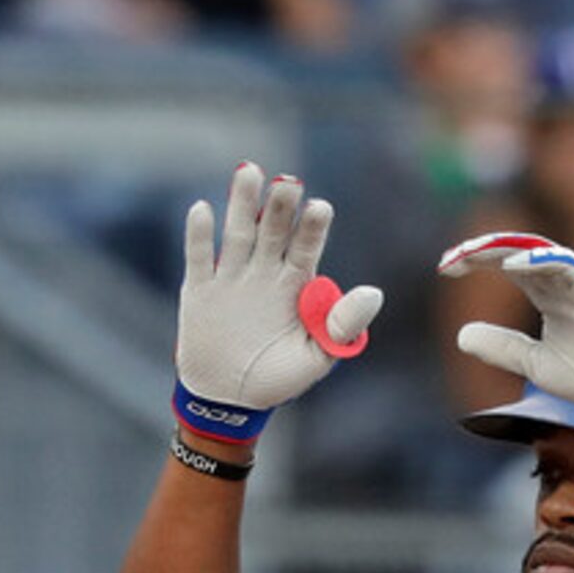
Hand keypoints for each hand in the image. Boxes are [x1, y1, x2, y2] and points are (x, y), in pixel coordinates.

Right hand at [174, 162, 381, 439]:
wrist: (230, 401)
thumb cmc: (279, 377)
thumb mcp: (317, 356)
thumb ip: (343, 325)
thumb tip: (374, 292)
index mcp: (296, 284)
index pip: (306, 247)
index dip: (312, 227)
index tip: (320, 208)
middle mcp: (265, 272)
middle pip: (273, 230)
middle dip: (280, 205)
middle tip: (289, 180)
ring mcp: (231, 278)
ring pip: (238, 233)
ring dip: (242, 203)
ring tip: (250, 172)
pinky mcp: (199, 291)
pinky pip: (199, 258)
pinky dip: (200, 236)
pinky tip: (203, 209)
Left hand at [438, 231, 573, 431]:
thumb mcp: (535, 362)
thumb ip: (502, 347)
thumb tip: (462, 335)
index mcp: (548, 293)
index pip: (507, 265)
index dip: (476, 262)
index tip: (446, 269)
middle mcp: (562, 281)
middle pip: (516, 251)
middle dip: (480, 251)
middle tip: (449, 260)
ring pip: (537, 251)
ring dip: (502, 249)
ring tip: (471, 255)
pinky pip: (566, 266)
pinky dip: (539, 262)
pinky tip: (510, 266)